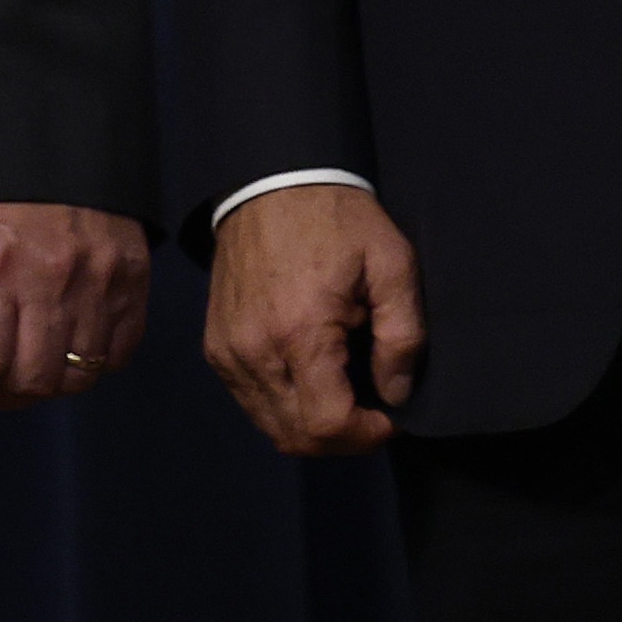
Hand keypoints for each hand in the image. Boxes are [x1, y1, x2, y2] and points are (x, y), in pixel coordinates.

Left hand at [0, 201, 148, 408]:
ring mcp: (99, 279)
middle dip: (4, 395)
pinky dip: (95, 363)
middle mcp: (48, 277)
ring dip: (50, 383)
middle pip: (32, 383)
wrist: (54, 137)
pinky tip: (73, 344)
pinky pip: (120, 353)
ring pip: (78, 376)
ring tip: (34, 364)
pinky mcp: (134, 276)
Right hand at [203, 180, 421, 455]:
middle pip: (296, 437)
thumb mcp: (392, 262)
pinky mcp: (217, 348)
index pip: (326, 425)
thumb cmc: (338, 219)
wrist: (273, 182)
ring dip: (312, 427)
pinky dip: (285, 407)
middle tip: (373, 412)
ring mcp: (229, 353)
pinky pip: (251, 402)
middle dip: (342, 439)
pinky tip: (313, 380)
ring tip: (346, 396)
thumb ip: (403, 334)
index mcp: (300, 332)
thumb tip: (397, 393)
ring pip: (271, 427)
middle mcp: (254, 353)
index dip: (365, 435)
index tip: (391, 416)